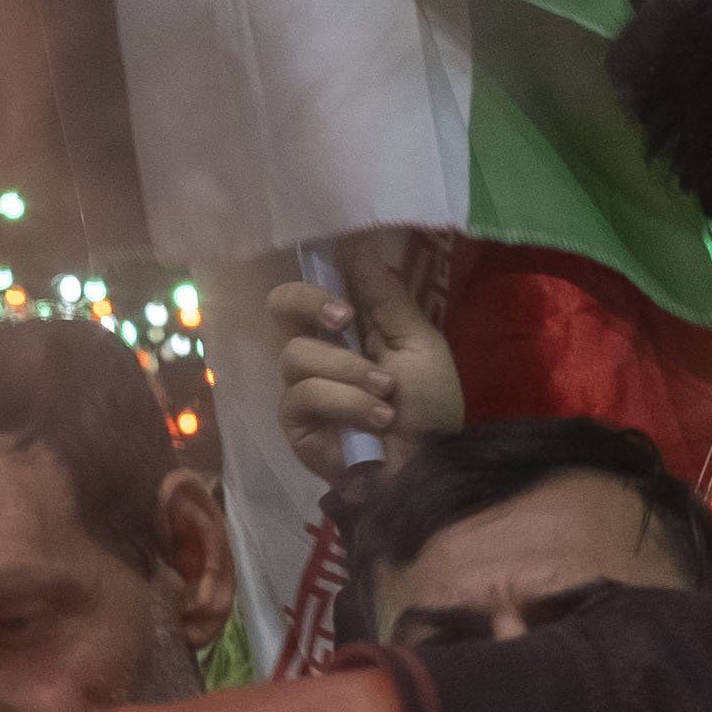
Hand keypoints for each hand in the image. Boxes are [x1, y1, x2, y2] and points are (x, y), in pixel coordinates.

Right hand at [268, 238, 458, 489]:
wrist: (431, 466)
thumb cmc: (431, 406)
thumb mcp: (419, 344)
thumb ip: (387, 298)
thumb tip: (357, 245)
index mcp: (347, 330)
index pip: (312, 287)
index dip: (315, 275)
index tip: (342, 272)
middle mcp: (317, 353)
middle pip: (280, 307)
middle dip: (308, 303)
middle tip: (343, 318)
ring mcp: (301, 388)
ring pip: (296, 356)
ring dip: (349, 372)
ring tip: (386, 397)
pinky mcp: (294, 424)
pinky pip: (302, 396)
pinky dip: (346, 403)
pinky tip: (376, 419)